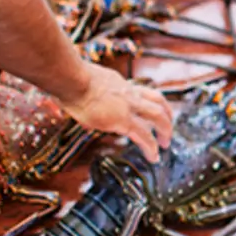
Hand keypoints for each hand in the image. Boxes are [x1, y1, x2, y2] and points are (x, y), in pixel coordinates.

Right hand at [57, 62, 173, 162]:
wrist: (71, 78)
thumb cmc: (69, 79)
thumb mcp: (84, 83)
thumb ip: (86, 91)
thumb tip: (69, 97)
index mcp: (120, 84)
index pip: (140, 92)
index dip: (148, 103)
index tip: (151, 112)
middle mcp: (129, 93)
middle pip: (158, 100)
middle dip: (167, 115)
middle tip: (167, 129)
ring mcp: (128, 105)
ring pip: (158, 116)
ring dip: (165, 131)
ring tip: (165, 144)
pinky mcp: (123, 120)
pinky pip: (144, 135)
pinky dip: (151, 146)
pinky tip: (153, 156)